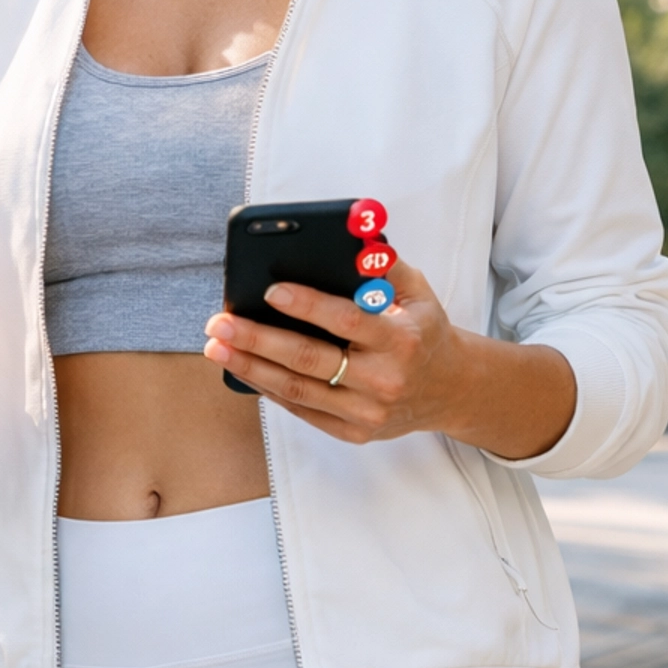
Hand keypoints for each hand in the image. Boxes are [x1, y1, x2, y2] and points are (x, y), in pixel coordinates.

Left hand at [203, 255, 575, 458]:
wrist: (450, 390)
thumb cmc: (423, 330)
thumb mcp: (418, 292)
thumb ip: (384, 265)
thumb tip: (348, 234)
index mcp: (400, 340)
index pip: (345, 321)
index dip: (306, 305)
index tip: (270, 290)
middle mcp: (384, 380)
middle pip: (309, 360)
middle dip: (258, 340)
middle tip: (221, 323)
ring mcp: (368, 412)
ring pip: (297, 390)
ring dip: (250, 368)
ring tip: (217, 347)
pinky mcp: (355, 432)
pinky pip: (302, 411)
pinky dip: (269, 389)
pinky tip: (244, 369)